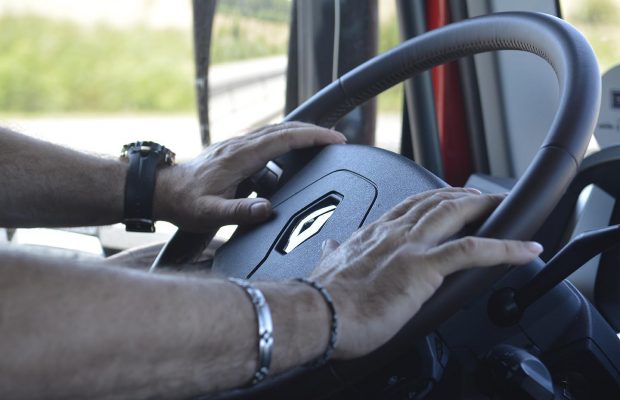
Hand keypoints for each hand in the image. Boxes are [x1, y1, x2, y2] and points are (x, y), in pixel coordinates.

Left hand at [153, 122, 345, 231]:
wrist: (160, 191)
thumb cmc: (184, 203)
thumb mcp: (209, 214)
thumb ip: (238, 212)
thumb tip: (267, 209)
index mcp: (239, 157)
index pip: (283, 139)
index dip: (311, 137)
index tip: (334, 139)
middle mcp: (239, 145)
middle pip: (284, 128)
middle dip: (313, 130)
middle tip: (337, 138)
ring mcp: (236, 145)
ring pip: (275, 130)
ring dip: (300, 132)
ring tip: (322, 141)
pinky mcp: (234, 151)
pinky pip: (266, 138)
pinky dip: (285, 138)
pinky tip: (291, 148)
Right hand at [311, 187, 542, 358]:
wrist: (318, 312)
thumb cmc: (324, 297)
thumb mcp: (329, 264)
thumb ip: (335, 250)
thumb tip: (332, 244)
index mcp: (374, 232)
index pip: (411, 205)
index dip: (435, 198)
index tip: (450, 198)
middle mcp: (395, 232)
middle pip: (438, 201)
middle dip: (466, 196)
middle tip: (486, 197)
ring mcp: (411, 247)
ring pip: (456, 214)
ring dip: (486, 210)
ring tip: (508, 210)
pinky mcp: (423, 268)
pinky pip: (472, 251)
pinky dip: (503, 248)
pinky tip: (524, 250)